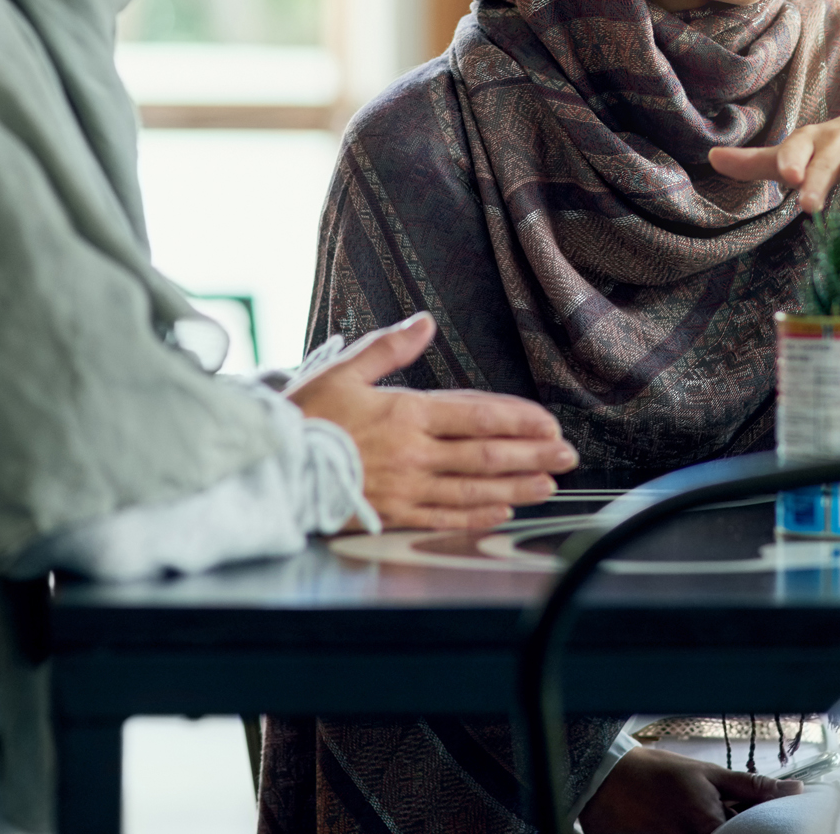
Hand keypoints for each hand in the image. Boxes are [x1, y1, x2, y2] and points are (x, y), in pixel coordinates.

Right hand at [286, 313, 577, 528]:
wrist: (272, 464)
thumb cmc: (307, 415)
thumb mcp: (346, 369)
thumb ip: (390, 347)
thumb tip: (425, 322)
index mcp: (408, 412)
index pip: (478, 415)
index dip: (518, 420)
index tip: (549, 423)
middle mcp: (415, 452)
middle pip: (486, 454)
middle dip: (533, 454)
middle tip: (568, 454)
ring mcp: (406, 486)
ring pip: (473, 488)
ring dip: (516, 485)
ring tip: (549, 484)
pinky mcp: (393, 513)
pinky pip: (444, 517)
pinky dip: (477, 514)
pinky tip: (503, 510)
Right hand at [581, 746, 801, 833]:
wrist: (606, 781)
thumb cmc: (657, 774)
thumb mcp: (707, 774)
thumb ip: (752, 787)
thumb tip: (796, 791)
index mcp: (710, 826)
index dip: (765, 828)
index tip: (774, 822)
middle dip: (742, 829)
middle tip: (725, 813)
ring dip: (723, 832)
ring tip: (699, 815)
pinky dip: (696, 832)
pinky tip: (687, 824)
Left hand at [709, 108, 839, 212]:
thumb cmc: (835, 149)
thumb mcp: (798, 153)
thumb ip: (758, 161)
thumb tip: (711, 157)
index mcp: (814, 139)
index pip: (799, 144)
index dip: (793, 158)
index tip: (788, 176)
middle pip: (829, 158)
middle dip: (819, 179)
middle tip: (808, 206)